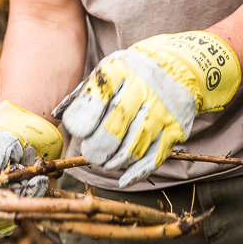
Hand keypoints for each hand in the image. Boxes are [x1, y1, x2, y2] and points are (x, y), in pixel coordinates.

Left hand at [54, 32, 239, 186]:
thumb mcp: (111, 69)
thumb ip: (84, 92)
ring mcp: (162, 111)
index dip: (85, 119)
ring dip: (114, 161)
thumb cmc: (137, 71)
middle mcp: (144, 89)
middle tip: (91, 153)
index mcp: (123, 70)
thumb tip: (57, 117)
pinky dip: (137, 173)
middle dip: (98, 147)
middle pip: (116, 126)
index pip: (100, 98)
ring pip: (134, 147)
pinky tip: (123, 178)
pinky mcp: (176, 129)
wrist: (185, 65)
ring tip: (105, 162)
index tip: (77, 132)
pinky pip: (155, 157)